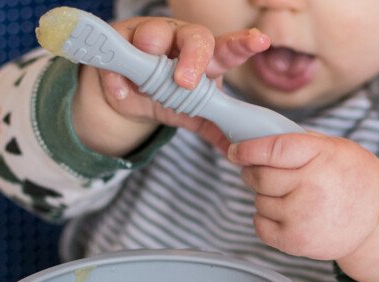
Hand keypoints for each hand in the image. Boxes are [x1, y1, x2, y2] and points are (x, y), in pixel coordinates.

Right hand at [72, 17, 270, 155]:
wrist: (129, 92)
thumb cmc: (170, 94)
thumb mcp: (194, 113)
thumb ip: (216, 129)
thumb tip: (241, 153)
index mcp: (207, 58)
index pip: (229, 48)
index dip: (244, 44)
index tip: (260, 42)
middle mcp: (182, 41)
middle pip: (195, 38)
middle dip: (193, 57)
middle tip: (186, 82)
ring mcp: (150, 36)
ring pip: (153, 33)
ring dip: (151, 48)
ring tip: (144, 69)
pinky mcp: (121, 41)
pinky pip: (118, 56)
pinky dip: (118, 78)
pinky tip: (121, 92)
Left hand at [227, 132, 378, 281]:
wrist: (378, 219)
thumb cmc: (351, 177)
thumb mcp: (333, 147)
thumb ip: (297, 142)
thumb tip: (253, 138)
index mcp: (321, 156)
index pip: (272, 150)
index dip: (248, 150)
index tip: (236, 151)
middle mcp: (312, 186)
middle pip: (259, 177)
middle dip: (252, 172)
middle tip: (259, 172)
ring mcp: (303, 216)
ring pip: (259, 201)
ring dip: (265, 197)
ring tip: (290, 196)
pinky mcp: (296, 241)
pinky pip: (260, 225)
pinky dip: (264, 219)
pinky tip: (284, 213)